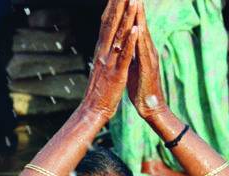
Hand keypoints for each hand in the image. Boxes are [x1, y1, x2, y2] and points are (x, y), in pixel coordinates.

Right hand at [81, 0, 138, 120]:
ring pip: (119, 35)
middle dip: (119, 4)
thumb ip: (104, 52)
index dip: (112, 6)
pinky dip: (130, 42)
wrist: (93, 110)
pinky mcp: (117, 73)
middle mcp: (104, 52)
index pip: (106, 23)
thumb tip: (105, 39)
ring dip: (127, 17)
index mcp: (101, 50)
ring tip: (134, 0)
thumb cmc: (98, 90)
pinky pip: (125, 55)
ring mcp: (110, 62)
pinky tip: (136, 29)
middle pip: (112, 23)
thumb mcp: (100, 66)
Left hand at [127, 2, 167, 120]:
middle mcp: (146, 47)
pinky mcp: (148, 67)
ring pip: (142, 32)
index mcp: (140, 47)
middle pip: (139, 22)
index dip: (127, 9)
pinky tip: (137, 28)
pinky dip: (140, 39)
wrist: (151, 106)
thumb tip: (124, 39)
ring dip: (138, 16)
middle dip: (134, 5)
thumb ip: (130, 50)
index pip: (133, 23)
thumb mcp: (132, 64)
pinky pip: (143, 51)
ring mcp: (149, 56)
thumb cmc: (140, 86)